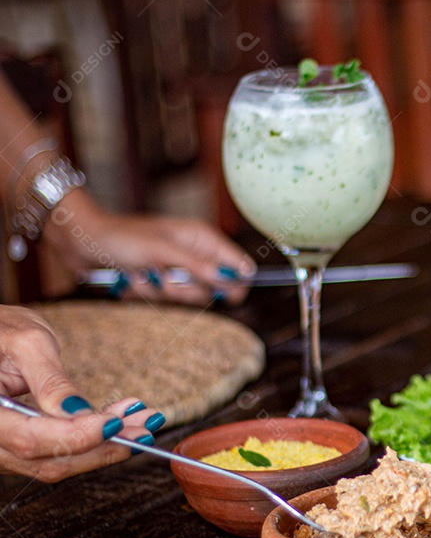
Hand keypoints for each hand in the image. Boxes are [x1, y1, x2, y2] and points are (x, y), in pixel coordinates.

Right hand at [0, 306, 161, 480]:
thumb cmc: (0, 330)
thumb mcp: (26, 343)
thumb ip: (50, 381)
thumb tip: (78, 412)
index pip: (30, 438)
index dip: (76, 436)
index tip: (115, 423)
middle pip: (49, 459)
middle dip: (104, 445)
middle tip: (145, 427)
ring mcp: (3, 449)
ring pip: (58, 461)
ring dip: (106, 445)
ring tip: (142, 421)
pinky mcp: (20, 447)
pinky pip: (58, 453)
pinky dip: (93, 441)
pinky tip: (122, 423)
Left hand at [45, 190, 255, 305]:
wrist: (84, 243)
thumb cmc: (122, 238)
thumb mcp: (162, 252)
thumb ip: (199, 266)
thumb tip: (233, 279)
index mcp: (203, 238)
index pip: (239, 264)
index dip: (236, 282)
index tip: (222, 293)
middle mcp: (195, 254)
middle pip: (215, 287)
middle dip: (187, 288)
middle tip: (165, 276)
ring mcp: (178, 269)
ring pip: (189, 296)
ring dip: (163, 291)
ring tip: (143, 274)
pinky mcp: (162, 281)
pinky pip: (168, 299)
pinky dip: (149, 293)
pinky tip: (134, 279)